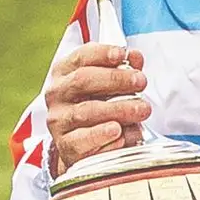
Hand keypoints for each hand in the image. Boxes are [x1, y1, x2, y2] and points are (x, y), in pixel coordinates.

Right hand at [44, 43, 151, 174]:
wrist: (83, 145)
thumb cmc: (99, 105)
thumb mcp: (108, 84)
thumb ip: (123, 68)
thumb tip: (135, 58)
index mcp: (65, 72)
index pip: (81, 56)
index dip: (102, 54)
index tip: (123, 55)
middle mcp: (57, 94)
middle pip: (83, 80)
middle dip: (116, 79)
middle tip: (141, 82)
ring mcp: (59, 120)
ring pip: (86, 111)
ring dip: (118, 109)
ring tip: (141, 109)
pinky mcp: (65, 145)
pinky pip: (84, 141)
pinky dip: (104, 136)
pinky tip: (120, 132)